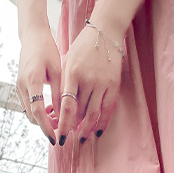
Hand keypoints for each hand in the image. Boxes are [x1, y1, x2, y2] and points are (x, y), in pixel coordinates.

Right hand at [16, 27, 61, 144]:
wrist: (32, 36)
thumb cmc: (48, 50)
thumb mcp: (58, 70)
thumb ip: (60, 93)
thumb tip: (64, 115)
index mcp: (32, 81)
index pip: (38, 112)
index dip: (47, 127)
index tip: (56, 138)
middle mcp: (22, 86)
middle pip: (32, 116)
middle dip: (45, 126)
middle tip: (61, 130)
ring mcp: (19, 86)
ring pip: (29, 111)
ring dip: (42, 119)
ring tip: (58, 120)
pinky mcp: (20, 85)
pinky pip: (28, 104)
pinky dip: (38, 111)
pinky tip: (51, 109)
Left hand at [55, 24, 123, 145]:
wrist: (105, 33)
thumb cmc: (82, 47)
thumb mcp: (67, 61)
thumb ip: (64, 83)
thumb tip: (60, 108)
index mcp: (72, 74)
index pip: (66, 105)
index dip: (63, 122)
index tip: (60, 134)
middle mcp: (88, 80)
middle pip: (80, 111)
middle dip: (73, 127)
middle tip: (68, 138)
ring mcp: (102, 84)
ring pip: (94, 113)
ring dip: (87, 128)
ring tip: (82, 139)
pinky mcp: (114, 85)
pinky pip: (108, 109)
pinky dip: (102, 122)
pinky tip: (97, 132)